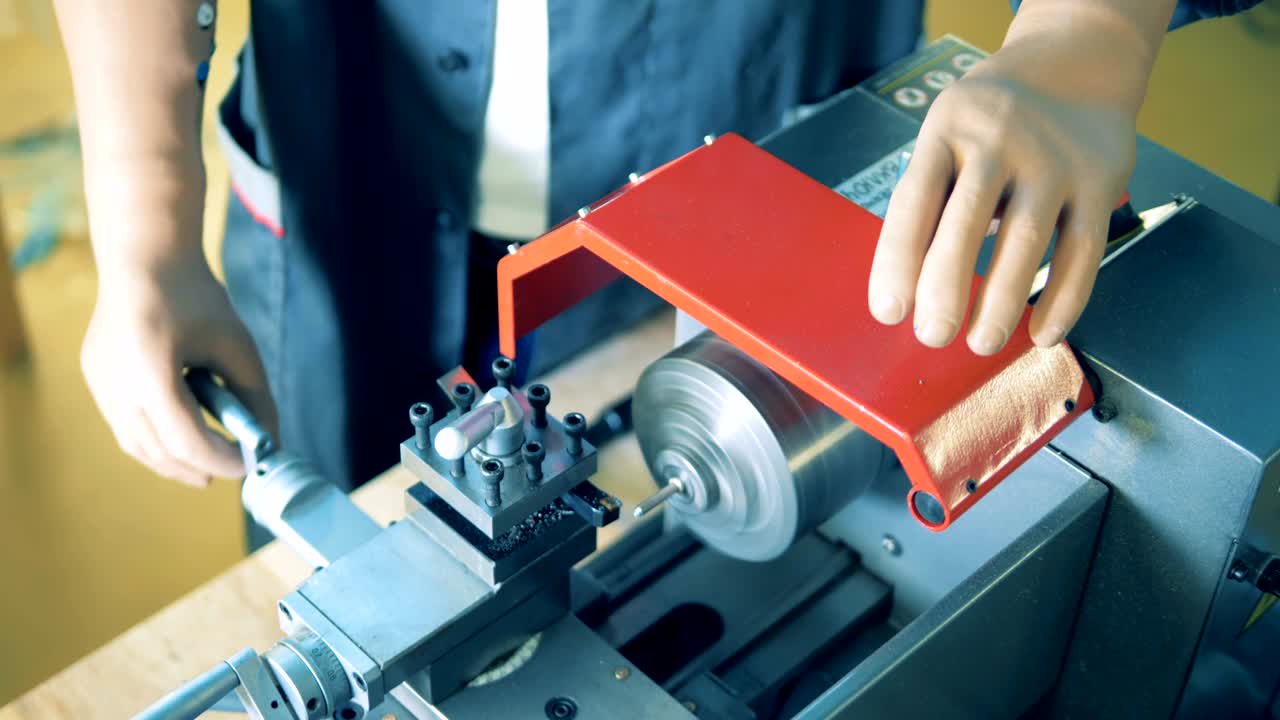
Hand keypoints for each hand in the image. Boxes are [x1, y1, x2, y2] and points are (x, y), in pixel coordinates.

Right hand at [82, 251, 276, 485]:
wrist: (145, 255)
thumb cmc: (196, 297)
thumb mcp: (237, 346)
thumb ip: (254, 397)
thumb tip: (269, 442)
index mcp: (150, 370)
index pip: (185, 438)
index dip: (219, 459)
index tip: (247, 465)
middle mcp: (114, 381)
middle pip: (157, 449)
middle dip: (197, 467)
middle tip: (230, 473)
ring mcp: (97, 380)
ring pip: (135, 443)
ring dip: (172, 460)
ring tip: (205, 466)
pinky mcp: (93, 375)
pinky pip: (123, 423)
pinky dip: (153, 439)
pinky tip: (179, 439)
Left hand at [867, 35, 1140, 354]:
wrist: (1077, 61)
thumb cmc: (991, 121)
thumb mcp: (948, 136)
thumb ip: (931, 198)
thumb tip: (907, 287)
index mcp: (946, 130)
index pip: (915, 201)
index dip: (897, 260)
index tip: (888, 312)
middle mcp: (999, 139)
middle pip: (967, 221)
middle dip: (946, 286)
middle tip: (933, 337)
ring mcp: (1053, 159)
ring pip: (1027, 239)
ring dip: (1003, 300)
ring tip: (982, 343)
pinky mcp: (1100, 180)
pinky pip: (1082, 249)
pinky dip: (1064, 298)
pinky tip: (1043, 333)